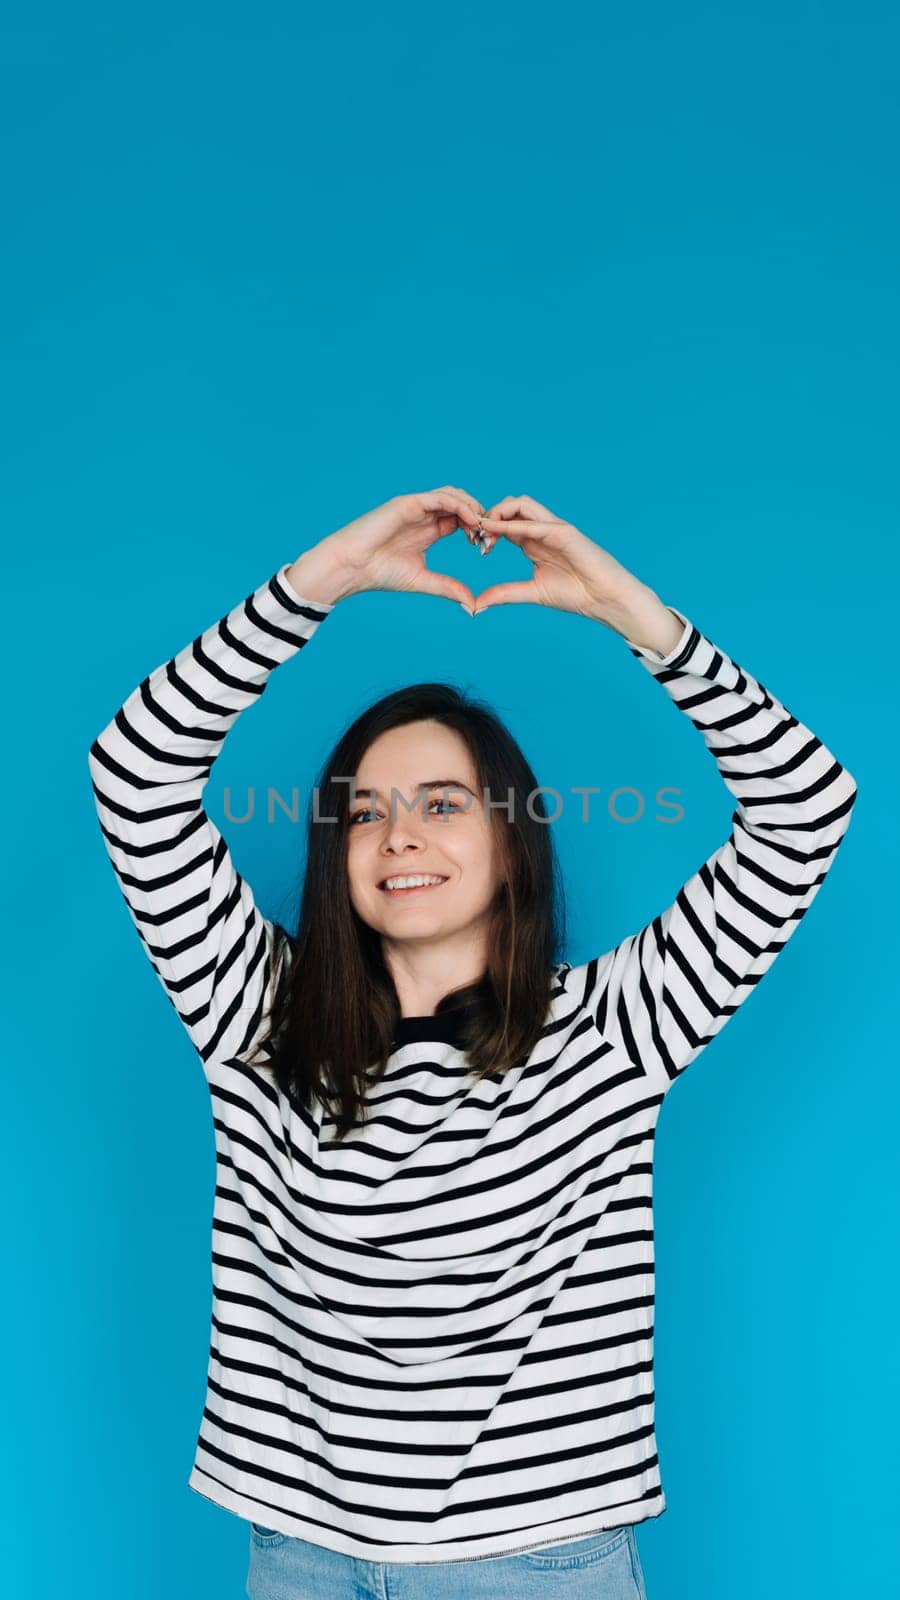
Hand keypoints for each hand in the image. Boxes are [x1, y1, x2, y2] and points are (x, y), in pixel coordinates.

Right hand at [286, 488, 485, 609]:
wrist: (352, 566)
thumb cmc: (379, 573)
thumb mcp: (422, 580)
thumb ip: (447, 588)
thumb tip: (472, 605)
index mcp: (429, 530)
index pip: (461, 521)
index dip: (477, 530)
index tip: (486, 549)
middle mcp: (424, 515)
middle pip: (462, 505)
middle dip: (479, 518)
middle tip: (488, 538)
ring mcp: (417, 506)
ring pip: (454, 496)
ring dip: (472, 508)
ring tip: (482, 528)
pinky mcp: (409, 503)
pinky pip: (441, 497)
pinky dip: (459, 505)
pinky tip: (470, 521)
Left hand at [472, 494, 679, 648]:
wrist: (605, 599)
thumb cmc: (577, 594)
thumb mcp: (532, 592)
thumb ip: (505, 593)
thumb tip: (477, 603)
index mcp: (533, 542)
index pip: (505, 523)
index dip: (487, 530)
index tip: (478, 548)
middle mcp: (542, 530)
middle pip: (510, 507)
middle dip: (489, 516)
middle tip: (478, 538)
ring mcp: (554, 528)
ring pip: (521, 503)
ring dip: (498, 513)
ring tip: (485, 531)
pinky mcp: (564, 532)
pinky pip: (535, 522)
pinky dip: (513, 525)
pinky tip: (497, 532)